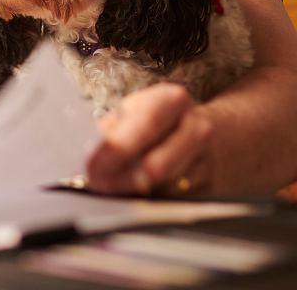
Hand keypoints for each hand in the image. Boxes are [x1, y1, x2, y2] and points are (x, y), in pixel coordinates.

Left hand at [86, 83, 214, 195]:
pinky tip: (136, 193)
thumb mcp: (130, 112)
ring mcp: (208, 159)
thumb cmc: (152, 120)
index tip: (92, 167)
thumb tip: (93, 154)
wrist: (196, 129)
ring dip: (133, 192)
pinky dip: (149, 201)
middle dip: (121, 180)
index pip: (146, 126)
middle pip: (158, 165)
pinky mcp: (212, 186)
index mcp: (173, 101)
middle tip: (97, 184)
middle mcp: (197, 128)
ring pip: (165, 189)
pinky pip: (174, 203)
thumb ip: (111, 131)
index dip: (116, 150)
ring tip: (111, 187)